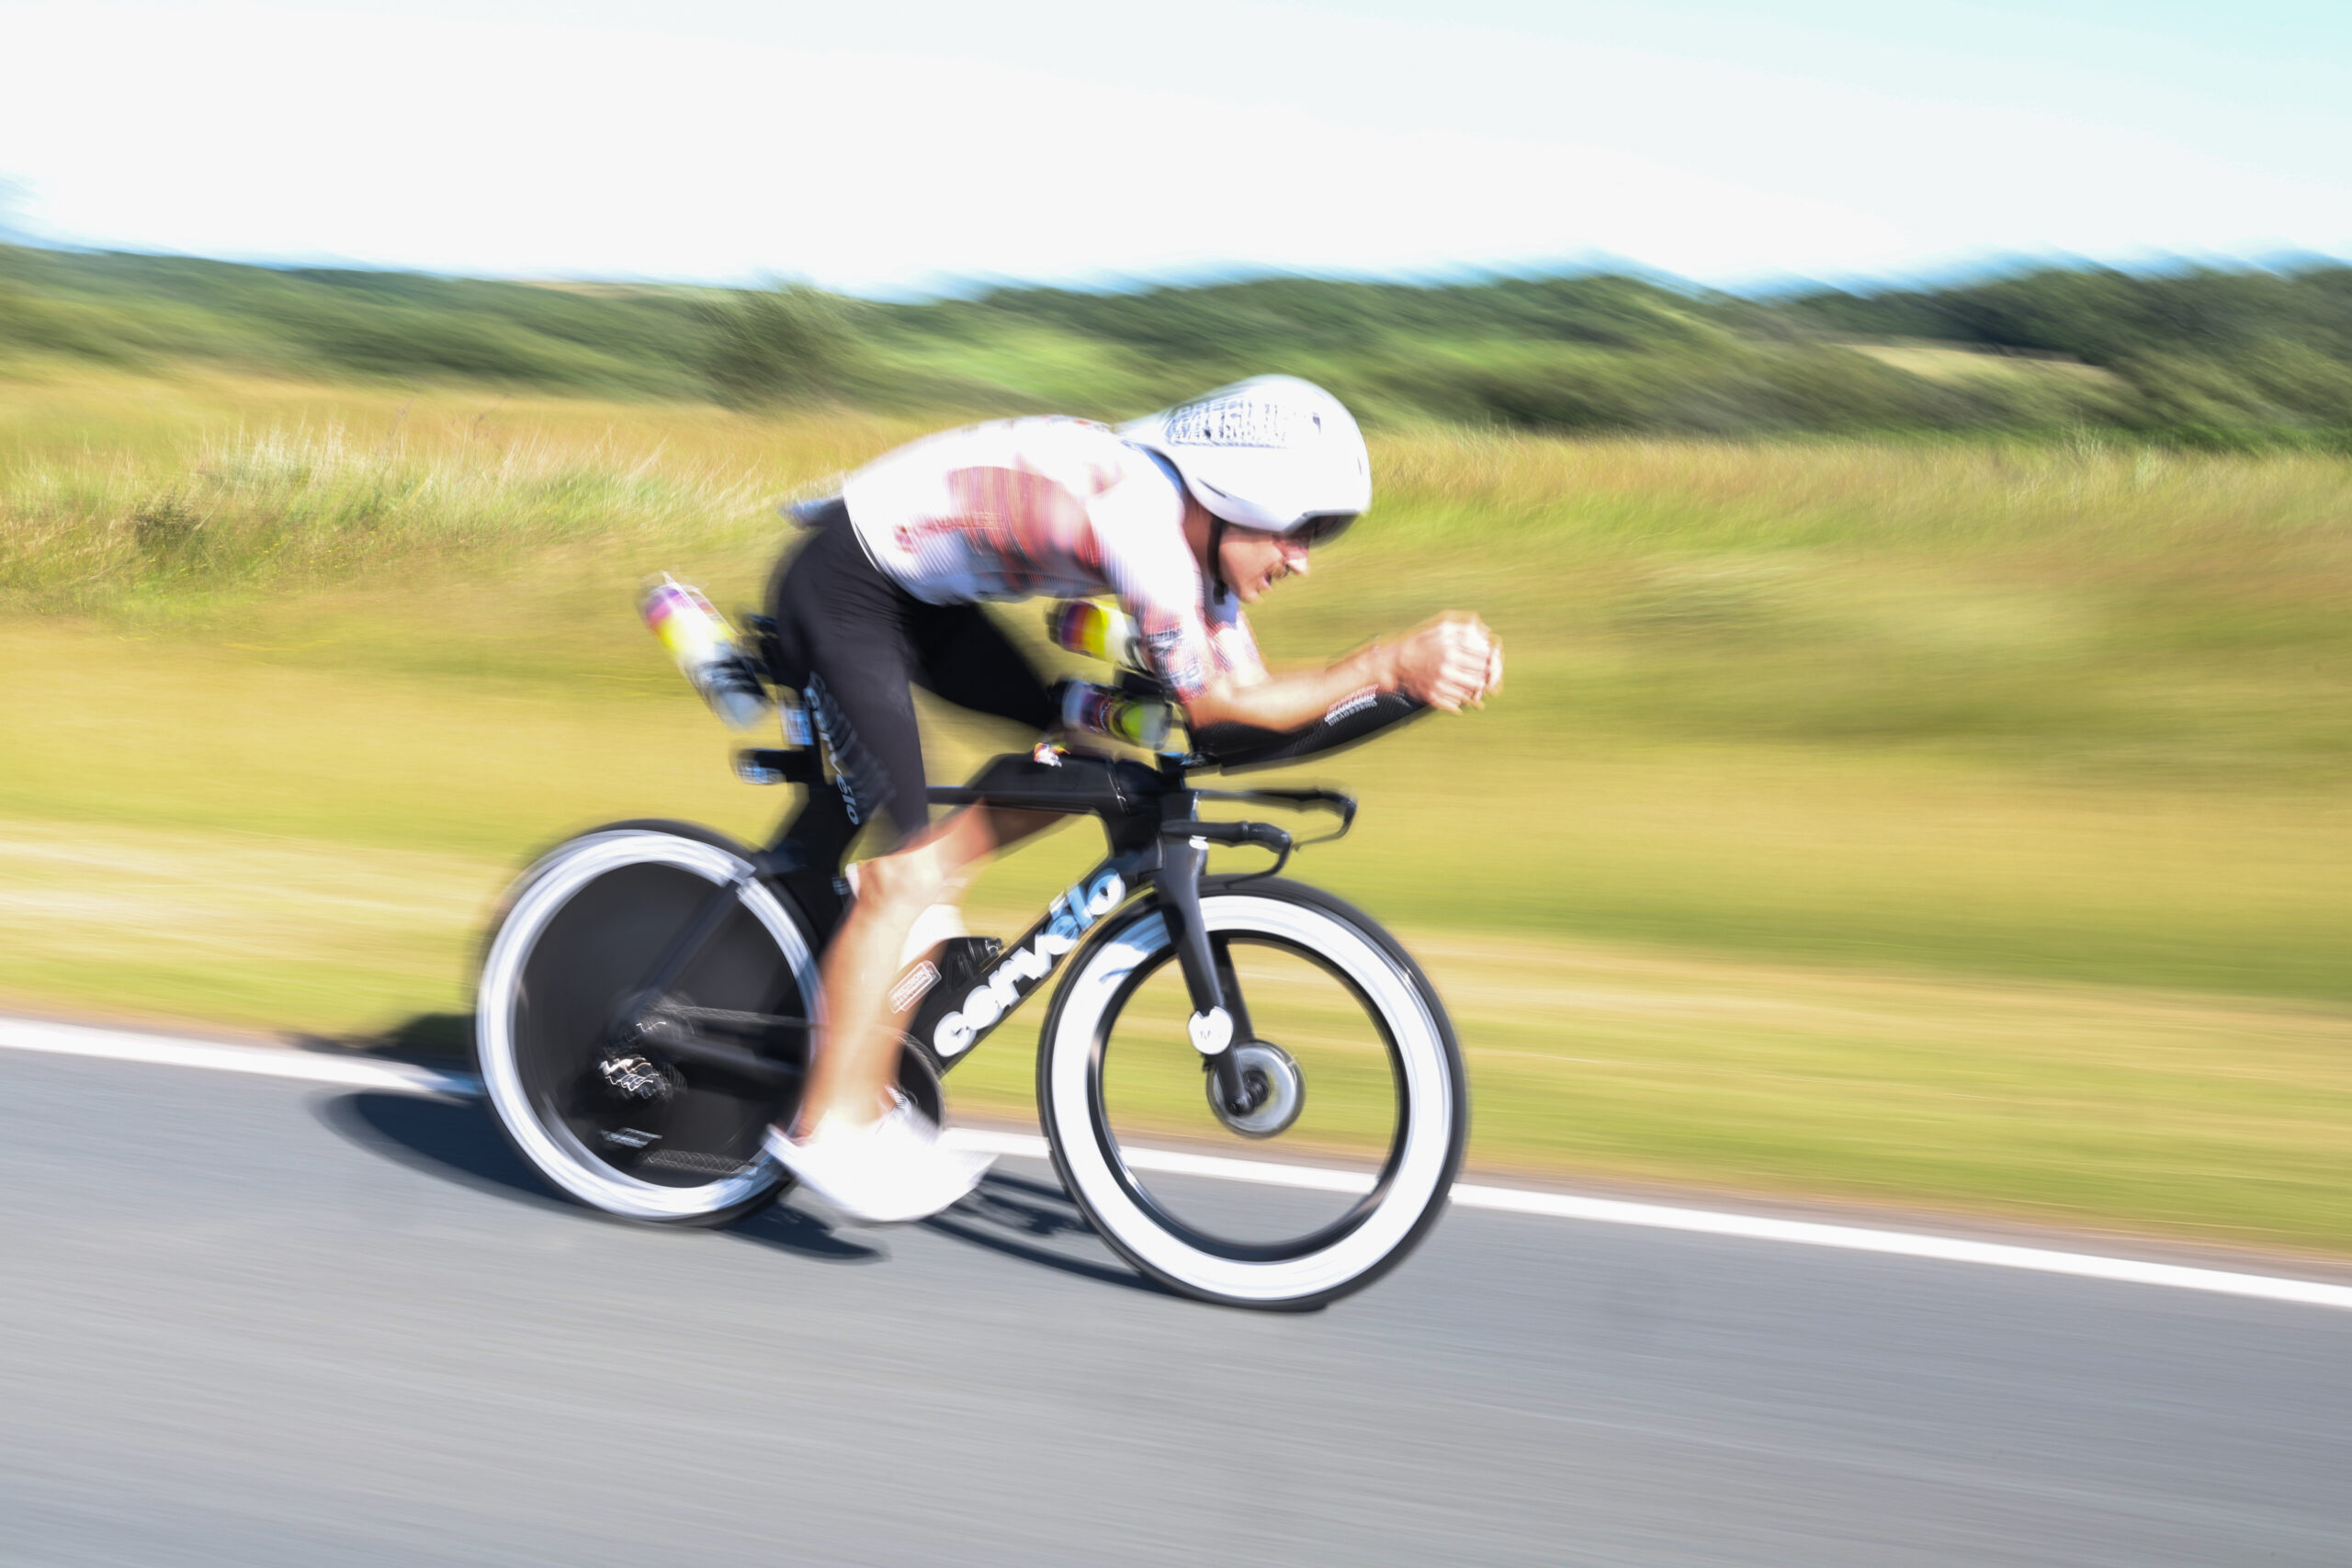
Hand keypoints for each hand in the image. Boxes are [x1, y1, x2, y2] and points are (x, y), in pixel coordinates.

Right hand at [1387, 614, 1501, 712]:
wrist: (1397, 661)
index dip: (1490, 657)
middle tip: (1486, 672)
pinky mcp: (1433, 696)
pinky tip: (1462, 692)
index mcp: (1451, 649)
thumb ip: (1464, 629)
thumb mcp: (1442, 629)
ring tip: (1475, 682)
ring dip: (1477, 687)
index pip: (1484, 656)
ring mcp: (1440, 684)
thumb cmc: (1421, 642)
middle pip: (1480, 674)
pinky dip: (1464, 698)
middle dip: (1487, 673)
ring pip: (1472, 690)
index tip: (1489, 658)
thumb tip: (1485, 633)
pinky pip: (1458, 701)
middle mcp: (1447, 667)